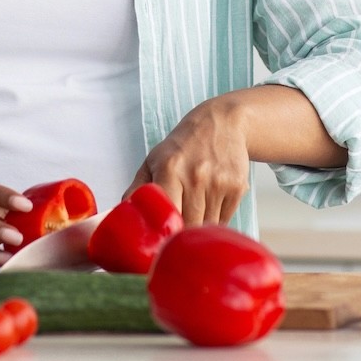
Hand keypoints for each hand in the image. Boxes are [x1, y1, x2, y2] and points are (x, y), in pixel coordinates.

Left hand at [127, 97, 249, 226]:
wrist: (221, 124)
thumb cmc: (182, 147)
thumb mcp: (154, 161)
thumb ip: (136, 190)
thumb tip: (122, 217)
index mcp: (170, 169)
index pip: (167, 215)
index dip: (164, 232)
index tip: (161, 237)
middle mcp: (195, 176)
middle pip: (188, 226)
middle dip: (181, 232)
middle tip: (177, 225)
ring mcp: (219, 182)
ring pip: (207, 226)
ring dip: (199, 226)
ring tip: (195, 206)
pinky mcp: (237, 188)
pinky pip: (224, 220)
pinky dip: (216, 219)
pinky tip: (211, 201)